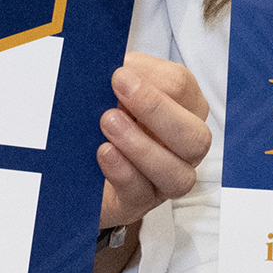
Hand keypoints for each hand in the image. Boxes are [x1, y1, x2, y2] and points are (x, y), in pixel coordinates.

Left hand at [95, 54, 209, 232]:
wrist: (77, 163)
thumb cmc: (102, 119)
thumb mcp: (112, 89)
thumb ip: (122, 75)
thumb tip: (122, 68)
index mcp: (181, 109)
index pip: (184, 89)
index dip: (155, 78)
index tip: (121, 72)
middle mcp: (182, 149)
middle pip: (196, 137)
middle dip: (157, 110)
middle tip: (120, 89)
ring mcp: (164, 180)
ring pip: (178, 175)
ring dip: (142, 146)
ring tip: (108, 123)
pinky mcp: (137, 204)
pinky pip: (141, 194)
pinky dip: (123, 172)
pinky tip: (104, 152)